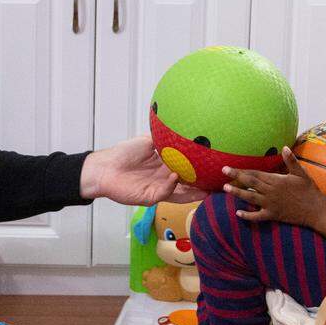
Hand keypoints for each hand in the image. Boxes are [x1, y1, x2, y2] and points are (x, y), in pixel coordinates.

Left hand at [81, 135, 205, 205]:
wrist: (104, 167)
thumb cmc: (123, 154)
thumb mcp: (148, 141)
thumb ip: (164, 138)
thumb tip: (181, 127)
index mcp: (166, 167)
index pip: (189, 169)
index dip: (202, 169)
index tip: (216, 166)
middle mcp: (166, 179)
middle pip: (190, 184)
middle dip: (205, 184)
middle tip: (221, 181)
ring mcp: (159, 189)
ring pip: (182, 193)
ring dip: (195, 191)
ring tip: (209, 188)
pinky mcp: (150, 197)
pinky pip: (165, 193)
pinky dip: (171, 185)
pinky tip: (176, 176)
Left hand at [223, 147, 325, 234]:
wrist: (316, 210)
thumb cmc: (310, 190)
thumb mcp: (301, 173)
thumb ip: (291, 161)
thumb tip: (285, 147)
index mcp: (277, 180)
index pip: (256, 173)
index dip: (242, 170)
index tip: (231, 167)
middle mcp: (271, 192)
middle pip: (250, 183)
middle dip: (236, 177)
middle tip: (223, 171)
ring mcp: (271, 204)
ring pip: (250, 197)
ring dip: (237, 193)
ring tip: (225, 188)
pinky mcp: (273, 215)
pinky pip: (257, 216)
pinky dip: (248, 215)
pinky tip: (238, 213)